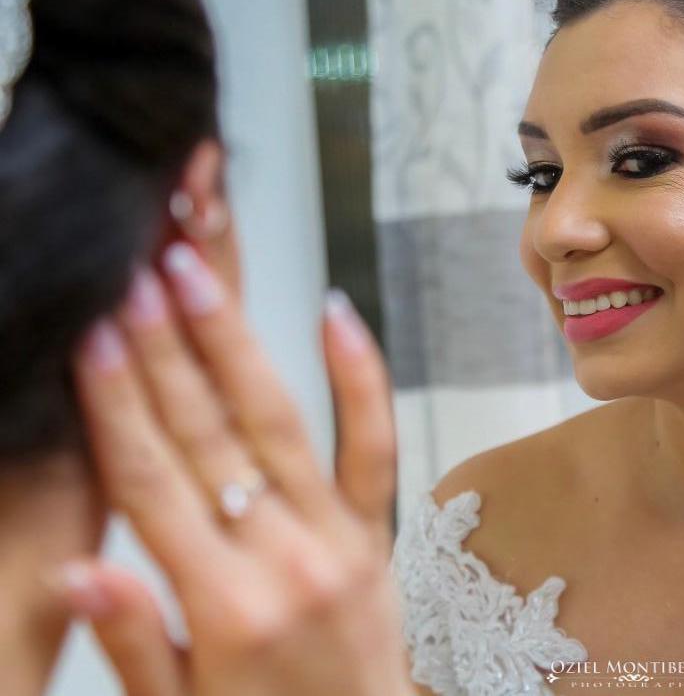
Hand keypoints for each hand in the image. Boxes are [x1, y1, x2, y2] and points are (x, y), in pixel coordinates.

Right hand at [60, 241, 414, 694]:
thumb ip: (131, 637)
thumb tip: (77, 571)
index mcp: (223, 604)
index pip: (153, 483)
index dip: (118, 404)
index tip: (97, 337)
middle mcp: (284, 558)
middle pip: (210, 436)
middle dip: (169, 351)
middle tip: (140, 275)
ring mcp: (339, 536)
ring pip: (280, 422)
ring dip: (236, 344)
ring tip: (202, 277)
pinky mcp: (377, 528)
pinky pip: (374, 444)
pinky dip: (360, 376)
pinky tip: (338, 313)